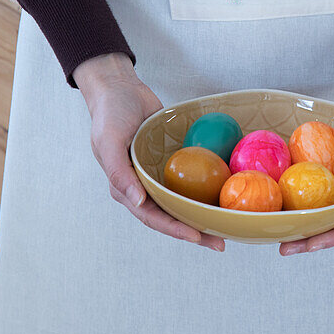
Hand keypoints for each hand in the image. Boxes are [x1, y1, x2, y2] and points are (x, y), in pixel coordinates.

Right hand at [74, 52, 224, 251]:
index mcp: (125, 189)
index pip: (151, 217)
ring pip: (182, 203)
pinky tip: (222, 195)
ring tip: (225, 228)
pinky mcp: (171, 163)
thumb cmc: (110, 115)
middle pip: (171, 217)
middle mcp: (143, 188)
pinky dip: (203, 190)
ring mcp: (158, 176)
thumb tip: (138, 202)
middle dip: (194, 232)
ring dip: (201, 216)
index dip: (174, 229)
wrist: (120, 88)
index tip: (196, 236)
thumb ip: (120, 173)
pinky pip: (188, 180)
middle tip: (220, 244)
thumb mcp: (108, 142)